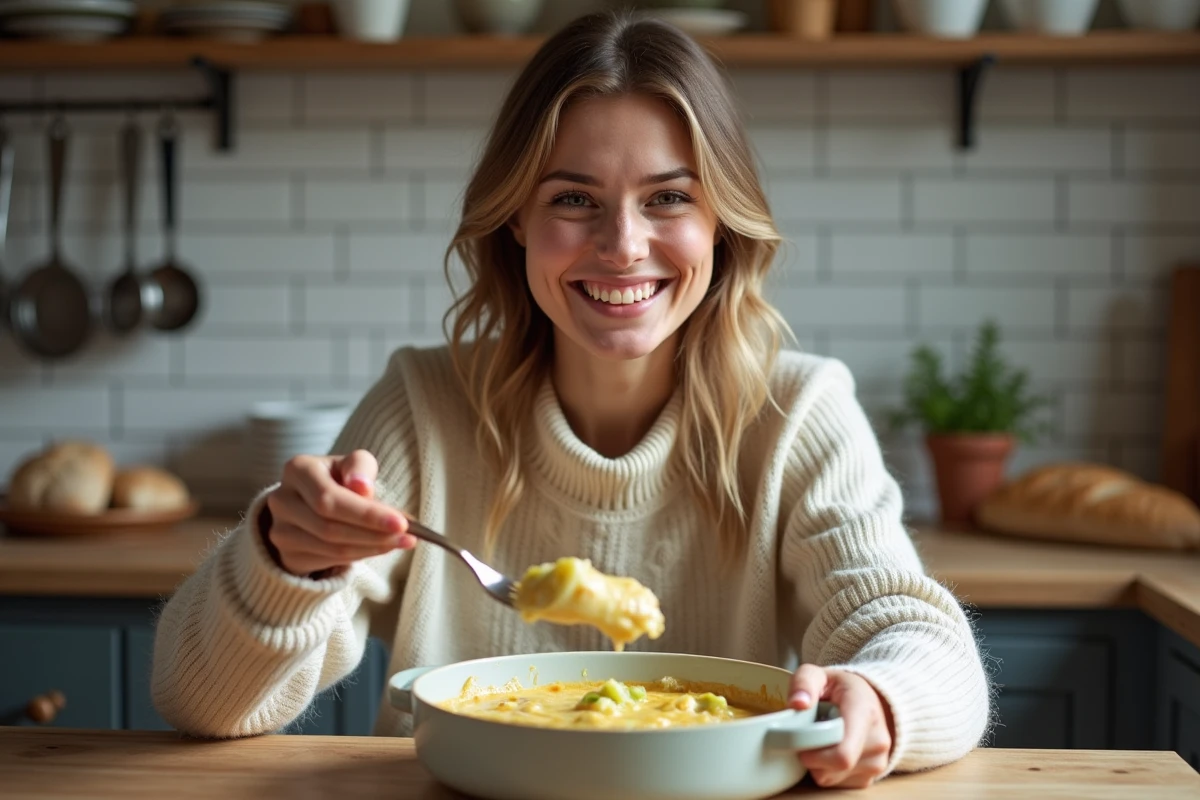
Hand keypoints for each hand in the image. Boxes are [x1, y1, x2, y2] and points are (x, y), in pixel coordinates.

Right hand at [263, 449, 415, 577]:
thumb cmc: (338, 479)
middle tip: (407, 535)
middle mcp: (281, 500)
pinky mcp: (287, 555)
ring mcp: (281, 531)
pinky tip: (381, 547)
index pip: (330, 498)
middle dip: (373, 533)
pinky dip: (361, 555)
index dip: (366, 514)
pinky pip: (330, 560)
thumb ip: (360, 468)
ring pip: (332, 547)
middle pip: (329, 526)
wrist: (309, 504)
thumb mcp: (351, 465)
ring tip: (401, 541)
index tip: (401, 522)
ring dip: (372, 547)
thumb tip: (362, 487)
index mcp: (297, 470)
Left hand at [788, 665, 894, 788]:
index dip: (814, 754)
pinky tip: (831, 750)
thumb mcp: (819, 674)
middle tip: (808, 736)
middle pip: (833, 767)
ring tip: (823, 739)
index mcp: (864, 713)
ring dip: (817, 764)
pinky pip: (837, 784)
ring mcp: (878, 762)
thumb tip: (797, 703)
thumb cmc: (840, 688)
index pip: (842, 754)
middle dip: (811, 756)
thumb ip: (804, 682)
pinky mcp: (872, 776)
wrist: (870, 700)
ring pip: (831, 778)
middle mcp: (878, 741)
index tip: (801, 740)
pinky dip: (827, 770)